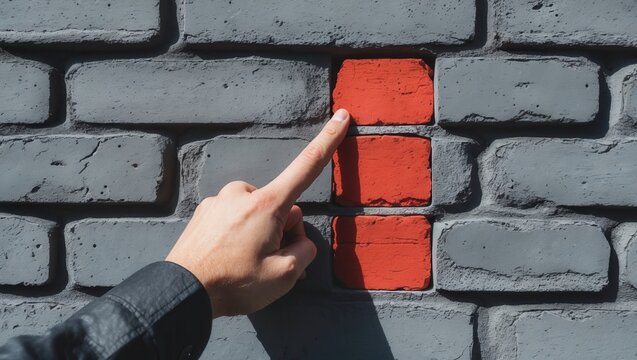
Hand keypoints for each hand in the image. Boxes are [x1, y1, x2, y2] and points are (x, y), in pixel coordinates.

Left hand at [166, 109, 349, 317]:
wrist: (182, 292)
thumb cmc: (234, 283)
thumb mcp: (285, 275)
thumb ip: (304, 251)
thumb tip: (298, 240)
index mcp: (267, 204)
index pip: (306, 166)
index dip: (328, 140)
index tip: (342, 116)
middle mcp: (242, 193)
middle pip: (282, 206)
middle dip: (282, 230)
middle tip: (269, 261)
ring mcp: (220, 200)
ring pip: (257, 212)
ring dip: (259, 232)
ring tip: (244, 263)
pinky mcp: (205, 211)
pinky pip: (235, 217)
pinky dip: (239, 234)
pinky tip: (229, 257)